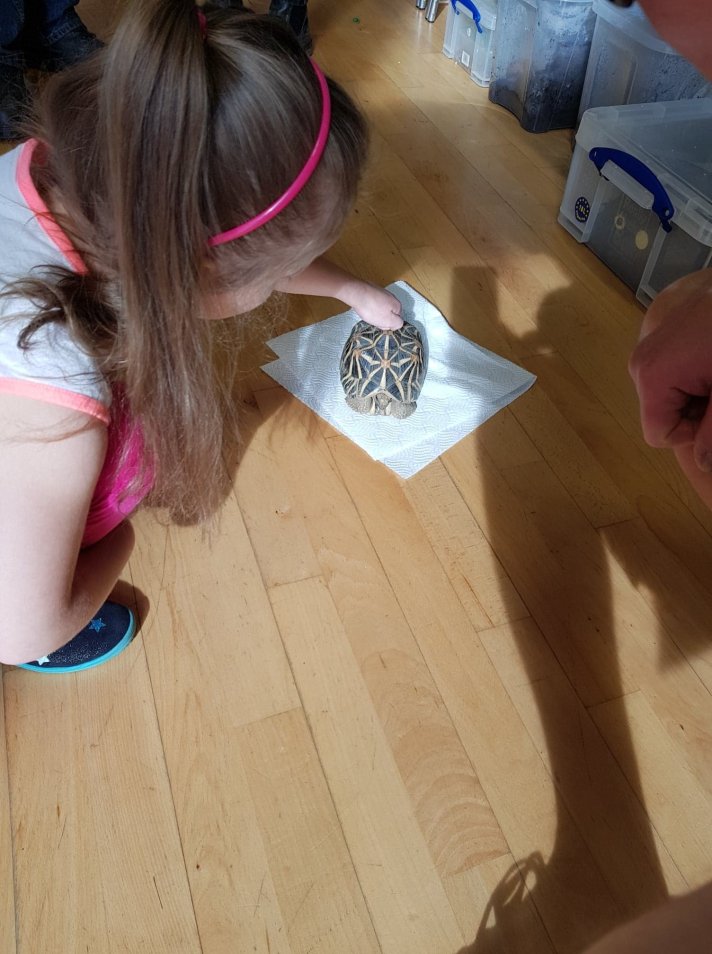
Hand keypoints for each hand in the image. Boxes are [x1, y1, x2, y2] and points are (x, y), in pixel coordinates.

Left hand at [350, 282, 403, 329]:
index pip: (396, 320)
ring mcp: (382, 292)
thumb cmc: (372, 308)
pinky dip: (369, 306)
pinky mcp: (373, 290)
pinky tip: (364, 307)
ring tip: (367, 313)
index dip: (388, 324)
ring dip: (375, 313)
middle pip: (388, 313)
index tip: (380, 324)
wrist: (356, 292)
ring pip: (380, 308)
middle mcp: (392, 297)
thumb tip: (398, 323)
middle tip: (373, 319)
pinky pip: (373, 302)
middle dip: (381, 318)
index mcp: (397, 305)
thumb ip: (397, 323)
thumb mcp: (388, 320)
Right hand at [629, 269, 711, 471]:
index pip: (659, 434)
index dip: (694, 433)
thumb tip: (702, 465)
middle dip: (696, 405)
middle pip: (662, 406)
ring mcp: (652, 330)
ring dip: (698, 381)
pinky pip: (675, 353)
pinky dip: (697, 356)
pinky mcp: (667, 311)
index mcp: (651, 375)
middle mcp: (642, 355)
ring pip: (670, 381)